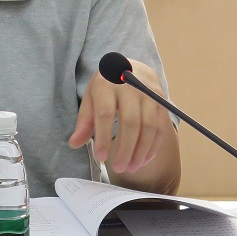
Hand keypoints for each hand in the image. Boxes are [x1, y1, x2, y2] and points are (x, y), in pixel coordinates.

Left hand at [69, 59, 174, 182]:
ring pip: (149, 126)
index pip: (106, 114)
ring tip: (131, 167)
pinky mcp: (162, 100)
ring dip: (141, 151)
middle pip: (130, 122)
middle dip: (125, 149)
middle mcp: (130, 86)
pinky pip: (161, 126)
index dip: (103, 138)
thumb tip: (74, 144)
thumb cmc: (107, 87)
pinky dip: (153, 146)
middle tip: (118, 168)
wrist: (130, 67)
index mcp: (107, 84)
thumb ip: (84, 121)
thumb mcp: (91, 98)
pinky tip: (144, 159)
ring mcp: (149, 92)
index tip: (101, 157)